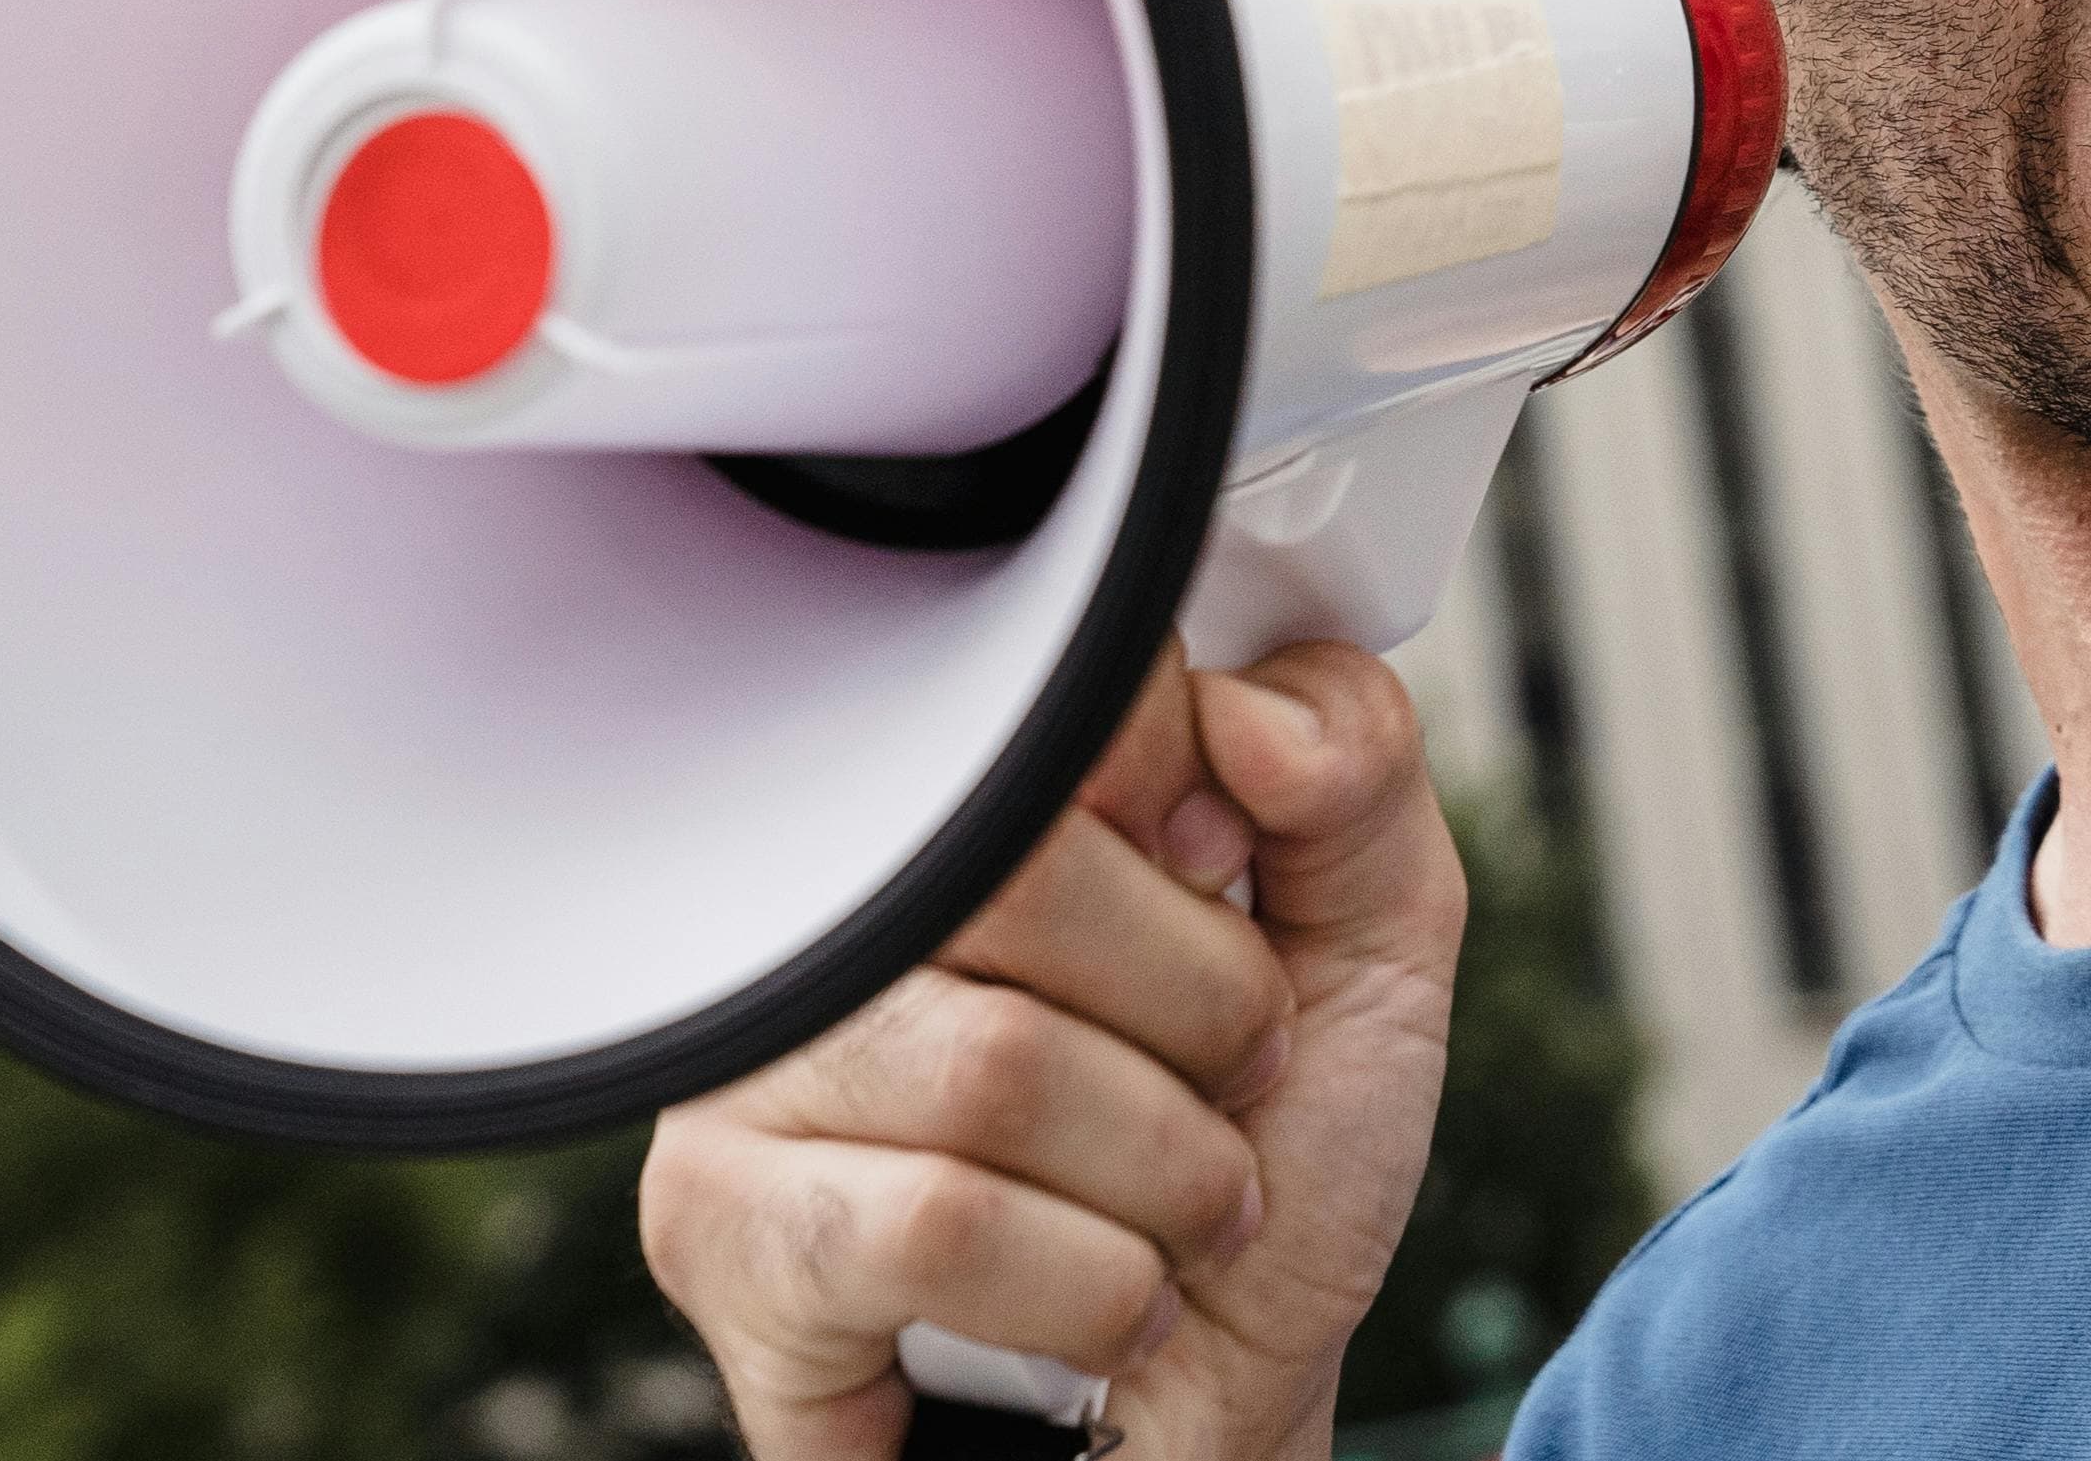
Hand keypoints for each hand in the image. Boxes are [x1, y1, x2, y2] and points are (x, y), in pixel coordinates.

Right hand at [639, 640, 1466, 1460]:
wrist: (1219, 1408)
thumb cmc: (1272, 1163)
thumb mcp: (1370, 946)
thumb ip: (1356, 772)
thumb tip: (1253, 713)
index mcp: (977, 800)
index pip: (1067, 700)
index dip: (1206, 823)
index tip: (1234, 911)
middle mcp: (836, 901)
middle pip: (1024, 878)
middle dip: (1205, 1022)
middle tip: (1220, 1093)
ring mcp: (751, 1064)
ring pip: (994, 1068)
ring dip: (1166, 1180)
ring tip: (1167, 1216)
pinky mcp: (719, 1229)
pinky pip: (938, 1226)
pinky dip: (1093, 1287)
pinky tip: (1092, 1302)